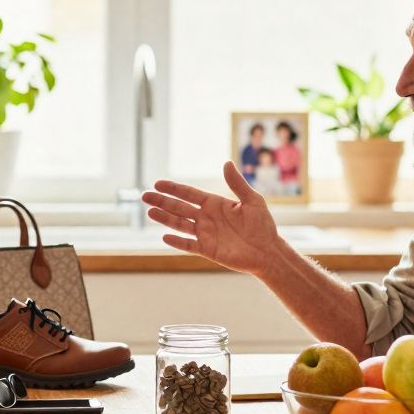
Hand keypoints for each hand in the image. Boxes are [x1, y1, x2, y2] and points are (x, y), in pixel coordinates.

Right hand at [142, 160, 281, 275]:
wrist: (268, 251)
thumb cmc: (262, 225)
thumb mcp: (252, 200)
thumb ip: (237, 184)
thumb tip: (226, 163)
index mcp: (214, 203)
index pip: (189, 194)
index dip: (173, 189)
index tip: (157, 183)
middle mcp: (206, 217)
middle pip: (179, 207)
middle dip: (162, 201)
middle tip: (145, 196)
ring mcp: (205, 234)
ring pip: (180, 224)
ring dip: (165, 218)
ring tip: (150, 212)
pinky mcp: (207, 249)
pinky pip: (189, 245)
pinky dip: (177, 241)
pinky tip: (165, 236)